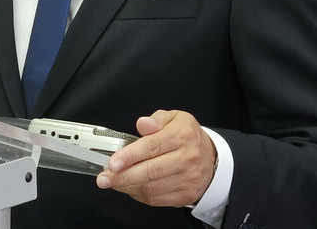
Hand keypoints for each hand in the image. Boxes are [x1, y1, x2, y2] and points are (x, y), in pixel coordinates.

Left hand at [95, 110, 215, 206]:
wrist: (212, 158)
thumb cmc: (188, 137)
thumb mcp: (176, 118)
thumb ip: (157, 119)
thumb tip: (143, 124)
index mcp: (182, 136)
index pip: (152, 146)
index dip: (130, 156)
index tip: (113, 162)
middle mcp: (186, 158)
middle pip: (151, 171)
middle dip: (123, 176)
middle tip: (105, 178)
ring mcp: (187, 179)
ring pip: (152, 188)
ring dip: (128, 187)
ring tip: (113, 182)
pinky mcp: (185, 195)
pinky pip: (156, 199)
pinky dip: (139, 195)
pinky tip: (129, 187)